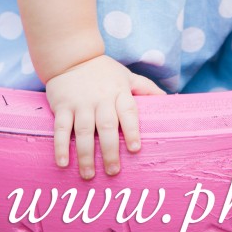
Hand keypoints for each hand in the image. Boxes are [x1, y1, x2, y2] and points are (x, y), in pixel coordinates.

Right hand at [46, 54, 164, 179]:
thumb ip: (146, 88)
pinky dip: (61, 146)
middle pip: (107, 126)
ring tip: (89, 174)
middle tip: (113, 171)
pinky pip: (61, 129)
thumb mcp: (127, 76)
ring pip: (84, 131)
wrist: (72, 57)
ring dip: (86, 154)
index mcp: (119, 92)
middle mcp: (101, 99)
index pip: (128, 112)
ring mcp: (81, 103)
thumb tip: (169, 99)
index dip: (133, 130)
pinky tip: (63, 163)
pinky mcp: (62, 107)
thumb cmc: (104, 71)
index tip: (136, 149)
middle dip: (110, 150)